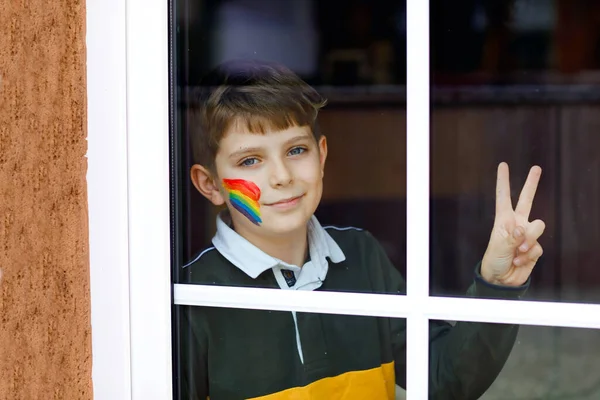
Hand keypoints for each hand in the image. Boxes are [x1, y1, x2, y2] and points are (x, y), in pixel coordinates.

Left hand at [481, 162, 545, 285]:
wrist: (501, 279)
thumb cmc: (494, 259)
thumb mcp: (498, 246)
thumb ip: (512, 236)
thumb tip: (523, 229)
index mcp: (504, 220)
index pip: (504, 197)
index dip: (503, 181)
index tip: (503, 165)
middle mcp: (517, 223)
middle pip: (527, 200)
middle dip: (532, 184)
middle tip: (536, 168)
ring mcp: (527, 235)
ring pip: (538, 226)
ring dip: (529, 239)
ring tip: (518, 250)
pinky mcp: (535, 248)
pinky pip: (538, 246)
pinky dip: (529, 254)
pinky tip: (520, 260)